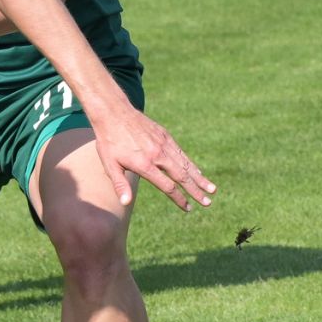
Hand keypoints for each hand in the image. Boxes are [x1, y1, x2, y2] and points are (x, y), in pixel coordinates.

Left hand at [88, 104, 214, 210]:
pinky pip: (181, 153)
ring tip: (212, 189)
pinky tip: (198, 172)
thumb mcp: (109, 164)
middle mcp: (158, 155)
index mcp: (145, 165)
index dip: (179, 199)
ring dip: (199, 178)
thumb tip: (125, 203)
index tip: (188, 208)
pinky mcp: (165, 136)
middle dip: (196, 191)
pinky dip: (191, 164)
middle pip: (182, 176)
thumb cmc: (108, 142)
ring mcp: (163, 144)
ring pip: (185, 164)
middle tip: (208, 202)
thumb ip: (120, 184)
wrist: (114, 113)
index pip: (167, 186)